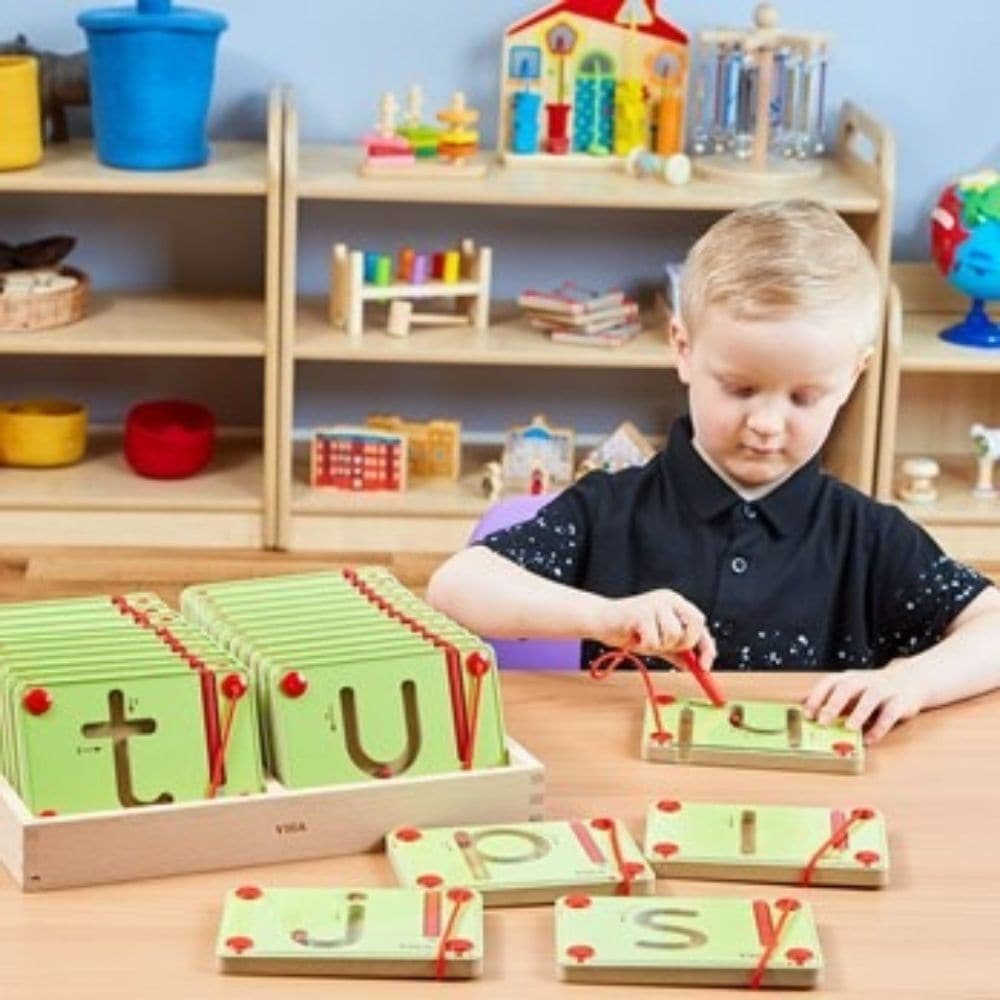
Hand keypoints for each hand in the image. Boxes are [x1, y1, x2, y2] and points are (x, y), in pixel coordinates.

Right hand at [593, 589, 715, 670]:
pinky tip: (635, 638)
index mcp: (675, 603)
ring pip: (674, 634)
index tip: (705, 666)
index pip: (700, 623)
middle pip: (694, 624)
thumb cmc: (629, 628)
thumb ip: (676, 651)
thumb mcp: (658, 640)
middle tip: (665, 648)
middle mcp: (668, 599)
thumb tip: (694, 666)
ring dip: (660, 645)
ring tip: (645, 639)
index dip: (706, 646)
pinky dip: (645, 646)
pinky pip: (654, 640)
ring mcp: (654, 604)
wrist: (600, 620)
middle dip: (683, 643)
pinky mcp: (640, 612)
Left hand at [802, 666, 925, 743]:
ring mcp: (884, 689)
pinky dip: (879, 727)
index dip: (816, 697)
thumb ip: (830, 698)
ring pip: (870, 698)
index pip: (829, 682)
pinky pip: (890, 713)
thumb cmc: (872, 689)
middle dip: (833, 704)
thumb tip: (801, 706)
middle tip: (823, 722)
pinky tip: (869, 739)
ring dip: (858, 713)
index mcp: (849, 677)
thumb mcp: (850, 690)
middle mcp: (865, 680)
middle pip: (847, 687)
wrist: (910, 680)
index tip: (807, 714)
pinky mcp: (901, 701)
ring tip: (848, 728)